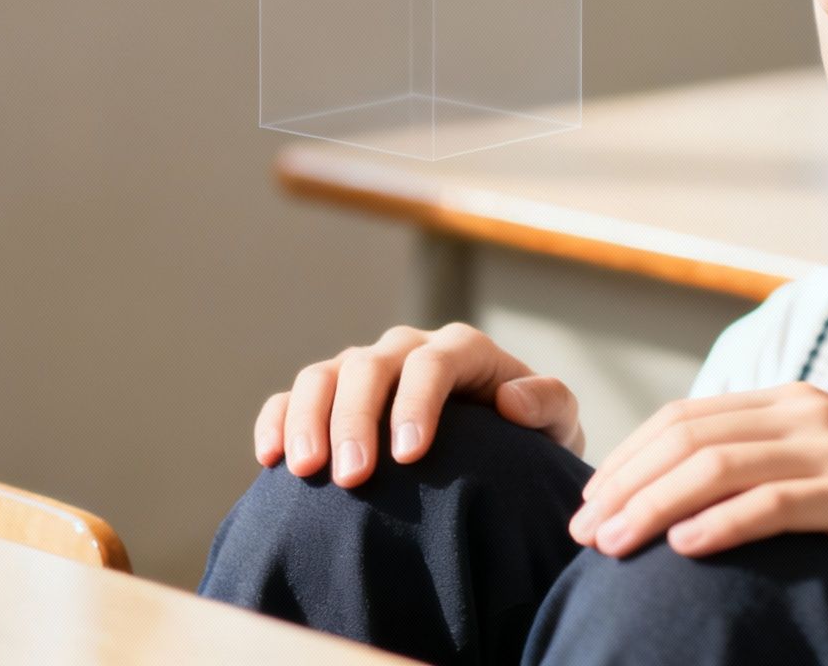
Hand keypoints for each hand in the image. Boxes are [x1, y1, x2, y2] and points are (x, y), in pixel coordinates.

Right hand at [254, 322, 583, 487]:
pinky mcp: (332, 396)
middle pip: (370, 367)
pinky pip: (292, 396)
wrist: (497, 459)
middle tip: (352, 478)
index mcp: (463, 350)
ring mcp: (365, 369)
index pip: (433, 363)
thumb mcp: (557, 427)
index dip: (416, 404)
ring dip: (310, 419)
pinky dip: (277, 420)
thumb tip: (509, 399)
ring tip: (306, 470)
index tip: (408, 457)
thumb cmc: (528, 444)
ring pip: (324, 375)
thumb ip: (549, 405)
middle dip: (356, 420)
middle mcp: (408, 349)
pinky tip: (270, 458)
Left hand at [565, 381, 827, 616]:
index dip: (626, 457)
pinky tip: (683, 551)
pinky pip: (774, 503)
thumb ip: (768, 468)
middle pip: (687, 435)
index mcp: (793, 403)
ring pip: (717, 466)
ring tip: (612, 546)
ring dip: (653, 505)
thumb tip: (687, 499)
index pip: (684, 417)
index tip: (586, 504)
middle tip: (581, 532)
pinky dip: (720, 524)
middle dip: (623, 482)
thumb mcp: (827, 475)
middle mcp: (808, 413)